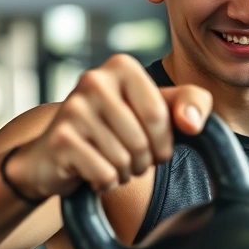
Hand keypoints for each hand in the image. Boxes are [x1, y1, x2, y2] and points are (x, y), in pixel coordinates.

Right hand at [8, 54, 212, 198]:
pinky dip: (105, 182)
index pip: (160, 115)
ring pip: (123, 160)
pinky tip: (92, 172)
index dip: (163, 142)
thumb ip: (191, 103)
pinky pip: (104, 174)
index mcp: (122, 66)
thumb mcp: (158, 110)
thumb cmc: (116, 130)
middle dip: (143, 161)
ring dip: (124, 173)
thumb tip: (192, 123)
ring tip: (110, 162)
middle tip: (129, 158)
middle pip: (142, 141)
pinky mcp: (60, 140)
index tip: (153, 145)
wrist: (56, 154)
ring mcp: (73, 109)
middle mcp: (93, 80)